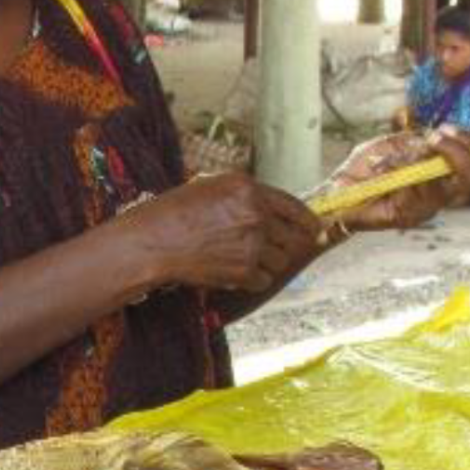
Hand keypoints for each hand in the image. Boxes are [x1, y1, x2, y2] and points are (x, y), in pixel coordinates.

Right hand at [124, 174, 325, 296]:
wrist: (154, 241)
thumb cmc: (175, 212)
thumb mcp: (213, 188)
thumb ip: (247, 197)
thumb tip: (278, 213)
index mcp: (249, 189)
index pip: (294, 206)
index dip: (308, 221)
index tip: (316, 230)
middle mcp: (256, 214)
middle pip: (292, 239)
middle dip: (281, 247)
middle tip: (263, 251)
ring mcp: (252, 243)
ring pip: (280, 262)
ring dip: (265, 265)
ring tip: (239, 261)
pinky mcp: (244, 270)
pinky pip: (264, 280)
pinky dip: (251, 281)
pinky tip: (232, 273)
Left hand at [338, 130, 469, 230]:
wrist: (338, 190)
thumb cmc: (368, 167)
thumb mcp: (397, 143)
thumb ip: (420, 140)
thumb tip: (438, 136)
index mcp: (442, 174)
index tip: (448, 127)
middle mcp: (441, 193)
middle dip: (459, 152)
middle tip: (435, 137)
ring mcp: (426, 208)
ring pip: (443, 185)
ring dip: (419, 163)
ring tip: (396, 156)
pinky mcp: (406, 217)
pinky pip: (414, 193)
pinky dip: (400, 175)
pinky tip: (383, 170)